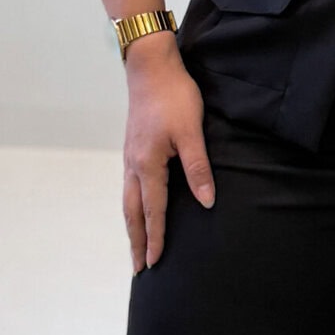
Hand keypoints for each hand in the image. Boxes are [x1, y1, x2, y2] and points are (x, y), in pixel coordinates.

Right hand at [122, 47, 215, 271]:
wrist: (150, 67)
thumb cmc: (173, 96)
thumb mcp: (191, 132)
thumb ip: (198, 168)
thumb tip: (206, 202)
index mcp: (148, 165)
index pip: (153, 211)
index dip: (156, 238)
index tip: (155, 262)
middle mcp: (134, 165)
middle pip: (133, 212)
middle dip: (137, 241)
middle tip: (138, 268)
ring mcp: (130, 156)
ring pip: (127, 200)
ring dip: (132, 225)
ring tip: (135, 245)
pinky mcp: (132, 148)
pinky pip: (129, 186)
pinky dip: (131, 206)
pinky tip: (137, 207)